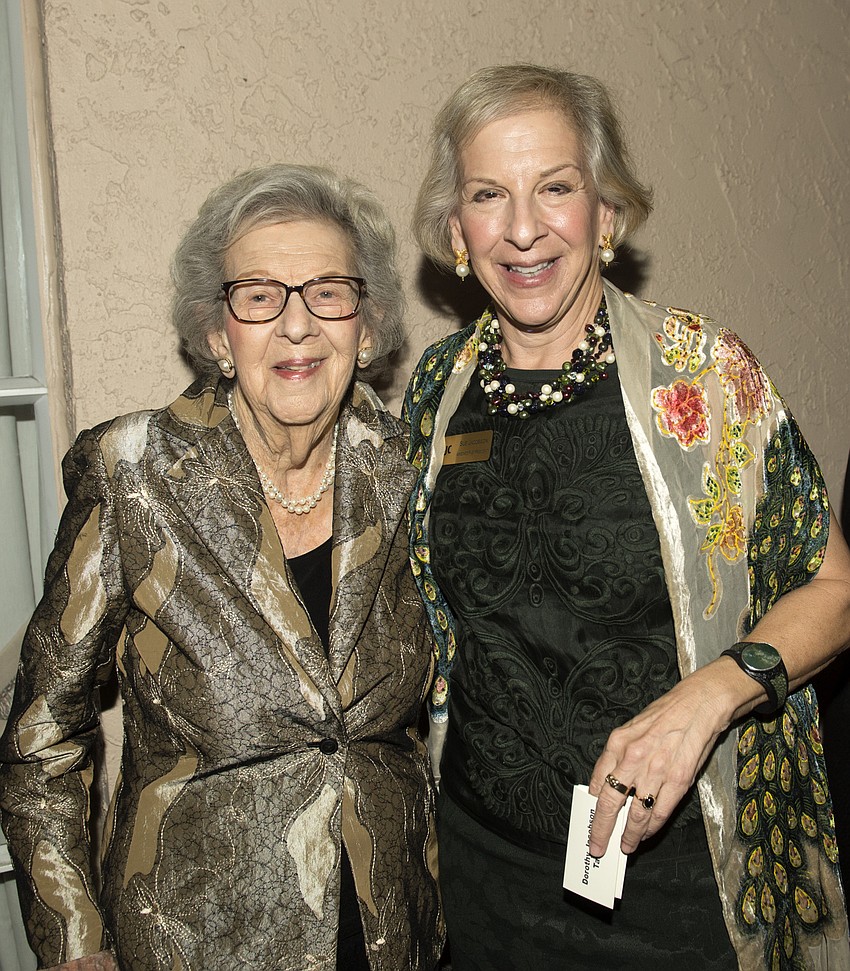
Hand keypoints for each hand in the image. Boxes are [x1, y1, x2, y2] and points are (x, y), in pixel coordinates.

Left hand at [587, 666, 732, 856]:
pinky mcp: (679, 779)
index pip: (598, 782)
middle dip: (601, 829)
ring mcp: (657, 770)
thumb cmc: (665, 716)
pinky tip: (646, 835)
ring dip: (629, 834)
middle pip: (611, 802)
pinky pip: (660, 811)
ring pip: (637, 813)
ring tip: (625, 846)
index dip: (592, 807)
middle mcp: (634, 757)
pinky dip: (651, 827)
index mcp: (618, 743)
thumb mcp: (632, 730)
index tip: (589, 822)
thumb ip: (618, 757)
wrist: (699, 704)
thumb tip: (606, 787)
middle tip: (596, 846)